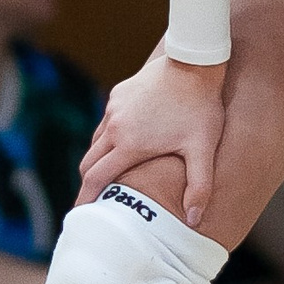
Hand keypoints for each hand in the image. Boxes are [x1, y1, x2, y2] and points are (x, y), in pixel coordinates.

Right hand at [79, 51, 227, 228]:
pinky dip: (107, 139)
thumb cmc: (200, 107)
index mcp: (129, 144)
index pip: (96, 178)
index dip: (86, 199)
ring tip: (108, 176)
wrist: (193, 63)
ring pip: (96, 142)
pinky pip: (106, 123)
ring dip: (98, 161)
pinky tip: (122, 145)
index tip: (80, 216)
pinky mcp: (118, 95)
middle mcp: (115, 127)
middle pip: (89, 163)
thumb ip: (199, 186)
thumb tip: (194, 220)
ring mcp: (114, 109)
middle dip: (87, 184)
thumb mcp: (203, 148)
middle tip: (93, 202)